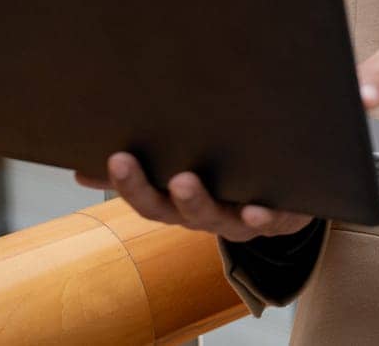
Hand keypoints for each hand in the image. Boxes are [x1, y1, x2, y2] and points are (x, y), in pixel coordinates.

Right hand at [75, 151, 312, 243]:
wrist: (294, 201)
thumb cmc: (233, 180)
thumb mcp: (192, 169)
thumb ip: (148, 167)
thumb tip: (83, 168)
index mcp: (181, 204)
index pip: (145, 197)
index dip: (125, 181)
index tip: (111, 156)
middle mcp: (205, 216)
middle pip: (168, 209)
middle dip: (143, 188)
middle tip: (122, 160)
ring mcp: (239, 221)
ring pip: (213, 217)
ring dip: (195, 201)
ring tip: (182, 181)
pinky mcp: (276, 219)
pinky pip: (267, 222)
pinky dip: (259, 217)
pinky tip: (254, 210)